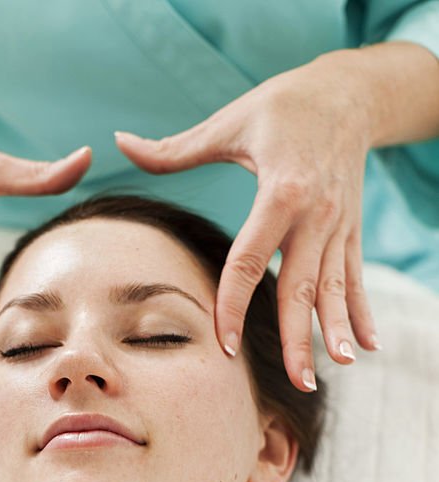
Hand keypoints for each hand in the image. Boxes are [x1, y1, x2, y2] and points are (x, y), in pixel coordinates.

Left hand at [114, 52, 380, 391]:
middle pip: (301, 286)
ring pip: (334, 288)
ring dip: (336, 330)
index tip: (224, 343)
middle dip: (298, 337)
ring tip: (337, 367)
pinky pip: (356, 277)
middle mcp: (315, 214)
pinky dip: (362, 312)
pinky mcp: (351, 230)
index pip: (250, 260)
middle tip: (296, 381)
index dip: (234, 304)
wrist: (349, 93)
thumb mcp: (229, 122)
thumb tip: (120, 143)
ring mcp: (337, 225)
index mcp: (280, 192)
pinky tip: (368, 346)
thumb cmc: (282, 106)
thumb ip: (174, 148)